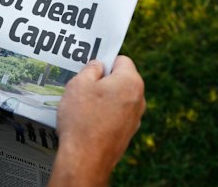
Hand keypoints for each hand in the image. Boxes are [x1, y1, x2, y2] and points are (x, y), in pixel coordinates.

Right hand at [50, 56, 145, 186]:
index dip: (105, 61)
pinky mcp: (127, 134)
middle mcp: (139, 99)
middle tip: (82, 86)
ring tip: (82, 106)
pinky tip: (87, 122)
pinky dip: (104, 115)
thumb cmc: (82, 118)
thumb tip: (98, 66)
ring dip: (103, 99)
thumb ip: (91, 69)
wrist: (85, 159)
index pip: (122, 60)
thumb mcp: (79, 84)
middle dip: (103, 81)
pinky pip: (116, 116)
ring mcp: (135, 119)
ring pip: (118, 99)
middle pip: (121, 80)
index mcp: (130, 82)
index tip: (90, 69)